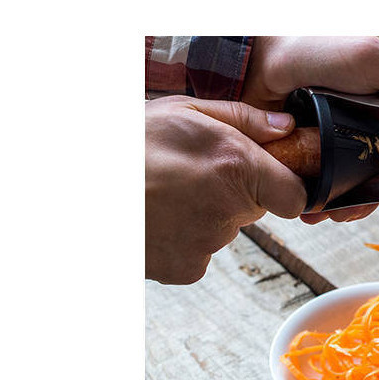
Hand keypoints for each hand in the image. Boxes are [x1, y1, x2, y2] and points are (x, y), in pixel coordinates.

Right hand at [145, 95, 306, 283]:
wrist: (83, 188)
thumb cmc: (130, 143)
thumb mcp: (185, 110)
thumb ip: (245, 119)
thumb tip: (286, 129)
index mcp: (238, 167)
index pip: (295, 196)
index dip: (286, 186)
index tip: (271, 179)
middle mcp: (230, 210)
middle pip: (256, 209)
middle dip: (238, 192)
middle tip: (197, 175)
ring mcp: (208, 244)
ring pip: (225, 229)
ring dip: (208, 214)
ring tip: (168, 194)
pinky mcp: (187, 268)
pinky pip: (201, 253)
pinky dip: (186, 239)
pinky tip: (161, 218)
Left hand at [241, 37, 378, 223]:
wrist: (253, 61)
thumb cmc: (313, 51)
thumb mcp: (370, 59)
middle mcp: (356, 129)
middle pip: (375, 178)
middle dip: (371, 199)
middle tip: (360, 211)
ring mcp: (326, 145)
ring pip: (345, 188)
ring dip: (343, 206)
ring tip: (330, 214)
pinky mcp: (299, 157)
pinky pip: (312, 188)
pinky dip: (313, 202)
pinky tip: (308, 210)